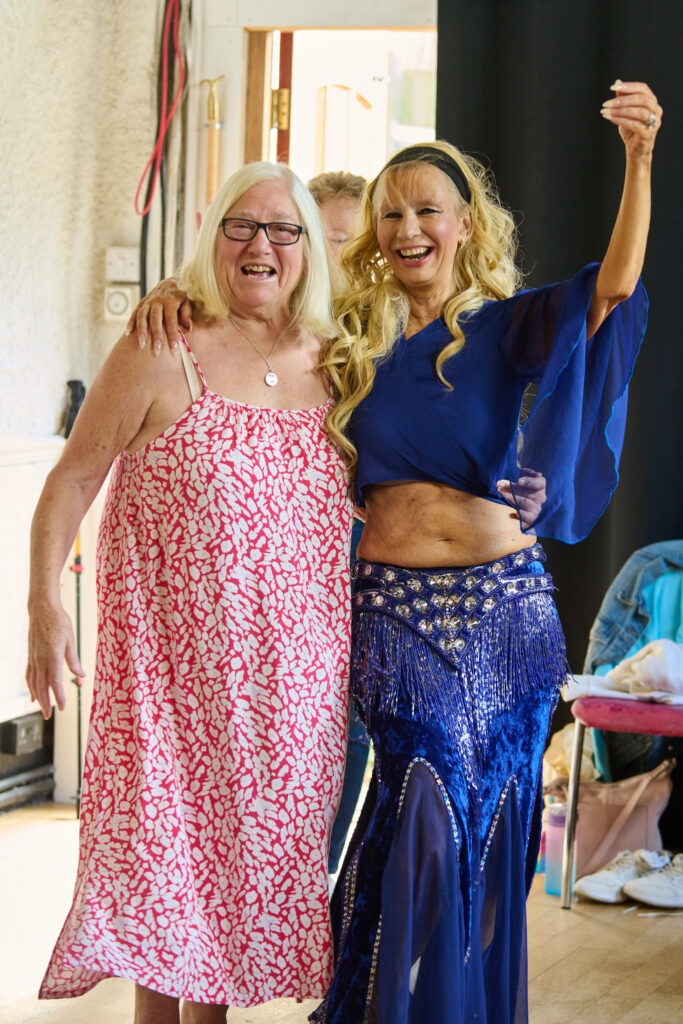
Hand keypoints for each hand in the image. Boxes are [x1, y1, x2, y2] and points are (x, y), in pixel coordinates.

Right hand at [26, 602, 84, 718]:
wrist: (42, 609)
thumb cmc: (59, 622)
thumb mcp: (71, 640)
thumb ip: (74, 660)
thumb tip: (81, 676)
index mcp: (53, 656)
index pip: (55, 682)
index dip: (59, 696)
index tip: (62, 707)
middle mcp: (41, 660)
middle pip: (42, 686)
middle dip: (46, 703)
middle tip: (50, 716)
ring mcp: (34, 658)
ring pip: (34, 682)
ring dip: (38, 697)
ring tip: (42, 709)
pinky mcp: (31, 656)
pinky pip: (29, 675)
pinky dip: (30, 686)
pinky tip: (33, 694)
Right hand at [126, 278, 193, 354]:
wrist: (172, 282)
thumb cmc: (183, 296)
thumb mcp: (189, 300)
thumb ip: (187, 312)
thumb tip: (187, 327)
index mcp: (171, 300)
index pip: (171, 319)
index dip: (172, 333)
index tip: (173, 347)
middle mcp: (158, 300)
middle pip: (155, 319)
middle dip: (156, 335)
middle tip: (157, 350)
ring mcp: (149, 301)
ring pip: (143, 316)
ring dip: (141, 330)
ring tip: (142, 344)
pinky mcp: (143, 302)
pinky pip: (135, 312)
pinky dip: (131, 322)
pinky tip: (128, 332)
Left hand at [497, 468, 546, 530]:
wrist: (513, 505)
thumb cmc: (516, 487)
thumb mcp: (518, 476)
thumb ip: (519, 473)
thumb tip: (517, 475)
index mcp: (540, 485)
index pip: (540, 483)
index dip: (530, 482)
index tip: (518, 481)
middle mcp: (541, 497)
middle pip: (528, 492)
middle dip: (512, 488)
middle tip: (499, 484)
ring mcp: (537, 507)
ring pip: (525, 502)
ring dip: (511, 497)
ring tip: (500, 492)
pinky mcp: (532, 517)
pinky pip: (529, 517)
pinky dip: (522, 514)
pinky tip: (515, 513)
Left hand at [601, 81, 661, 158]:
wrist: (635, 150)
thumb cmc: (631, 129)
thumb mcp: (625, 111)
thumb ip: (623, 98)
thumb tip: (617, 82)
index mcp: (652, 101)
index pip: (643, 89)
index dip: (628, 86)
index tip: (613, 87)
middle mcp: (656, 110)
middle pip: (642, 99)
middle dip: (623, 100)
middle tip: (607, 103)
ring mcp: (654, 123)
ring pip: (640, 112)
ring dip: (621, 110)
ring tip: (607, 112)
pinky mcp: (648, 135)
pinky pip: (635, 125)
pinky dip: (622, 121)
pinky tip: (611, 118)